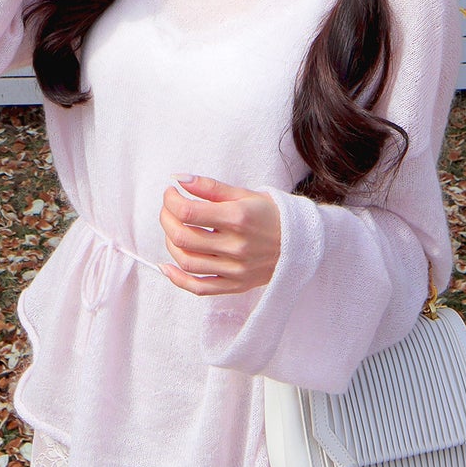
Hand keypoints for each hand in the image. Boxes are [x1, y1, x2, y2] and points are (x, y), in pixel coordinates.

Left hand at [158, 176, 281, 295]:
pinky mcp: (235, 285)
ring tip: (173, 229)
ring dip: (170, 244)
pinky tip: (166, 266)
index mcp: (237, 218)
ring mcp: (235, 269)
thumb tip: (178, 179)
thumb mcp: (243, 194)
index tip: (171, 192)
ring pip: (187, 262)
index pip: (189, 212)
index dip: (171, 200)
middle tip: (168, 208)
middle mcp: (236, 246)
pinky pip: (199, 287)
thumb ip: (209, 187)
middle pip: (183, 237)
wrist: (299, 242)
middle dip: (166, 219)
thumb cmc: (269, 214)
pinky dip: (177, 279)